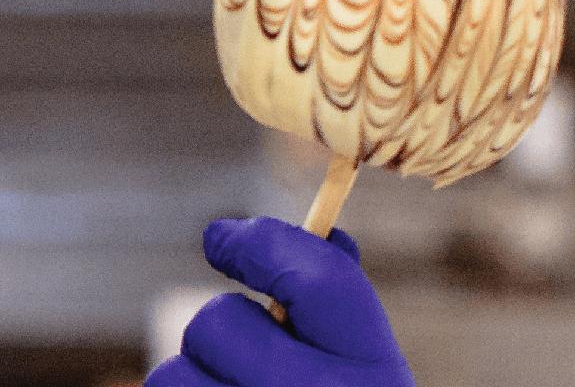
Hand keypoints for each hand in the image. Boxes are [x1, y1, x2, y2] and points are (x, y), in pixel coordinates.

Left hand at [145, 217, 415, 386]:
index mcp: (374, 369)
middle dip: (225, 328)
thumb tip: (323, 230)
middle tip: (250, 353)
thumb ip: (343, 298)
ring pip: (172, 375)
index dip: (260, 242)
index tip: (219, 237)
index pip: (317, 277)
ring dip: (192, 377)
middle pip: (218, 323)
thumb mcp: (366, 363)